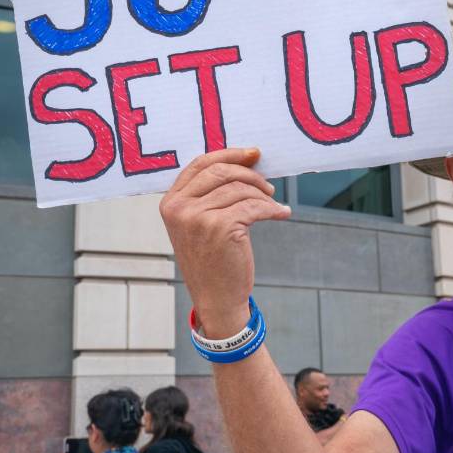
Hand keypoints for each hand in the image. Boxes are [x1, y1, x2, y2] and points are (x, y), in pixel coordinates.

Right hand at [159, 148, 289, 337]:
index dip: (229, 154)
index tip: (253, 154)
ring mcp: (198, 217)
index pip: (199, 164)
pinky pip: (254, 207)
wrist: (216, 299)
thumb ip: (207, 196)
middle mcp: (180, 208)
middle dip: (250, 174)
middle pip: (221, 171)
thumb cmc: (211, 261)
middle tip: (268, 186)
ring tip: (274, 205)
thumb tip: (243, 162)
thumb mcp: (198, 225)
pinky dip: (272, 209)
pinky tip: (281, 214)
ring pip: (240, 189)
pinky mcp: (221, 227)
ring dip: (264, 195)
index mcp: (170, 202)